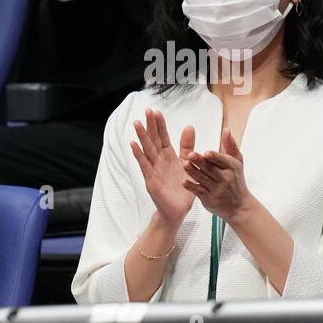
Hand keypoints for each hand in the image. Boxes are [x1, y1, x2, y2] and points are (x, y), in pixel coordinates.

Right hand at [130, 108, 196, 226]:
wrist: (178, 211)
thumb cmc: (182, 189)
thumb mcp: (188, 164)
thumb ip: (187, 146)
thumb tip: (189, 126)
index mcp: (168, 157)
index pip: (163, 137)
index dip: (160, 125)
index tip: (156, 111)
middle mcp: (159, 161)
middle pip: (153, 140)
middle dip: (150, 126)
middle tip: (147, 110)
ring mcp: (153, 170)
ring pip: (147, 150)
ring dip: (141, 137)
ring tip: (136, 123)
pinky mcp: (150, 180)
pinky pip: (144, 166)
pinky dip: (138, 155)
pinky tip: (133, 145)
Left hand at [183, 128, 253, 222]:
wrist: (239, 206)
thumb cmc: (236, 180)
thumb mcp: (237, 162)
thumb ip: (230, 145)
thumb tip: (226, 129)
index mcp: (231, 167)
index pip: (221, 160)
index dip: (214, 156)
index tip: (206, 152)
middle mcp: (225, 178)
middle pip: (210, 168)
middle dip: (200, 162)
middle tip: (190, 155)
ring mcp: (216, 190)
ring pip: (202, 179)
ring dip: (193, 172)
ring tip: (184, 164)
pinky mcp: (209, 199)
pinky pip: (198, 191)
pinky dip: (191, 186)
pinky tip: (184, 181)